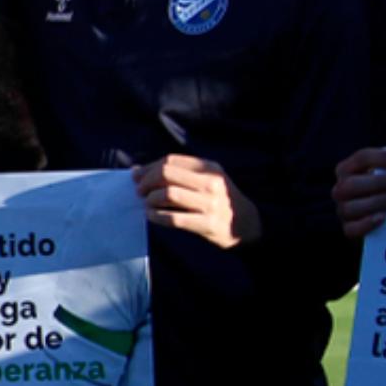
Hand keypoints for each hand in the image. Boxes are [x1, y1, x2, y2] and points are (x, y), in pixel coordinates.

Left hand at [135, 155, 261, 248]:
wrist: (248, 225)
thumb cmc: (220, 199)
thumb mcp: (208, 179)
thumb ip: (178, 172)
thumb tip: (138, 170)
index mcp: (210, 168)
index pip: (171, 160)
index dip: (149, 167)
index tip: (136, 176)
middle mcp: (211, 183)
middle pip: (166, 174)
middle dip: (146, 182)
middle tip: (139, 191)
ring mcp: (210, 204)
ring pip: (168, 194)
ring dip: (150, 199)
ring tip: (147, 203)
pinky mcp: (207, 224)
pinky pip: (173, 218)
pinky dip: (157, 216)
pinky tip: (152, 216)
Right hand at [333, 148, 385, 238]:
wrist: (381, 220)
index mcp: (349, 169)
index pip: (361, 158)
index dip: (382, 158)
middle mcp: (341, 189)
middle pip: (351, 185)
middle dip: (378, 182)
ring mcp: (343, 211)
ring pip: (350, 208)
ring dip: (377, 201)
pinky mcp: (349, 230)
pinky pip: (352, 229)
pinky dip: (367, 223)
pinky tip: (383, 218)